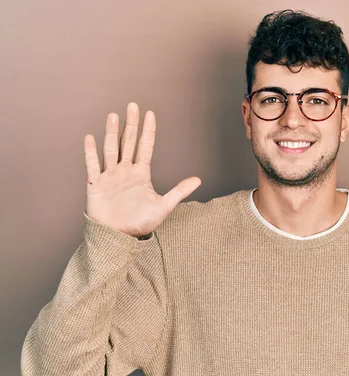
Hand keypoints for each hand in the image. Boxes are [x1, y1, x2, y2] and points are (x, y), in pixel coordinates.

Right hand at [84, 102, 200, 236]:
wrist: (119, 237)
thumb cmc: (140, 223)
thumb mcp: (164, 206)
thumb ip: (179, 191)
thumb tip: (198, 179)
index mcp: (141, 174)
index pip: (145, 147)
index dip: (148, 130)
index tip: (150, 113)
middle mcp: (125, 171)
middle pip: (128, 142)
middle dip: (131, 125)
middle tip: (133, 105)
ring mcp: (110, 176)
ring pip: (111, 149)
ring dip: (111, 133)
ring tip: (114, 115)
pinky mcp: (96, 185)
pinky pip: (92, 166)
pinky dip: (91, 152)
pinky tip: (91, 138)